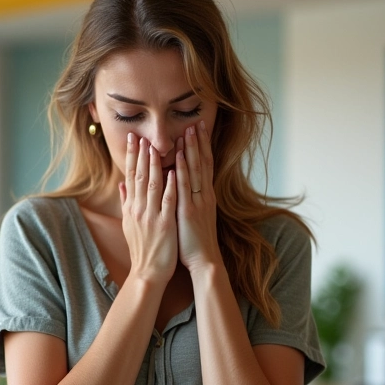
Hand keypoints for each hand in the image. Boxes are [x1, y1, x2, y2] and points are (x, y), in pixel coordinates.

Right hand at [120, 132, 177, 285]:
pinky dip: (169, 186)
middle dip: (140, 154)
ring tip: (155, 146)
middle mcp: (139, 209)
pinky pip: (167, 201)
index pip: (130, 176)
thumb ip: (126, 202)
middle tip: (141, 134)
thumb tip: (121, 184)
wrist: (147, 272)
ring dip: (154, 164)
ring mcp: (152, 215)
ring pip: (152, 185)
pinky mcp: (165, 224)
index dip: (131, 156)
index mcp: (132, 207)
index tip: (132, 139)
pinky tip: (172, 171)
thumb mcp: (129, 224)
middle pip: (139, 176)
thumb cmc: (142, 248)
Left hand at [174, 121, 222, 272]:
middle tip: (196, 122)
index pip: (204, 167)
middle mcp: (204, 196)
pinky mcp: (189, 211)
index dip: (201, 148)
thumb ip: (186, 200)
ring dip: (192, 150)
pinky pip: (185, 187)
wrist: (204, 261)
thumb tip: (180, 188)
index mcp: (204, 197)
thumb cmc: (195, 242)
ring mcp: (197, 202)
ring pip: (196, 171)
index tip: (197, 130)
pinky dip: (184, 170)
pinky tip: (181, 156)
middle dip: (199, 143)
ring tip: (189, 130)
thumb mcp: (191, 217)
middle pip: (203, 163)